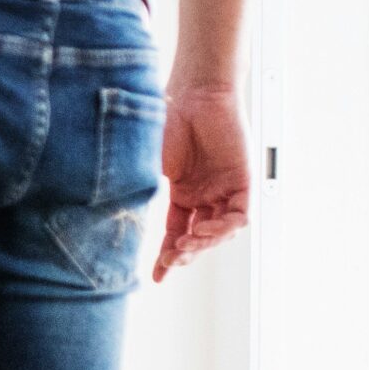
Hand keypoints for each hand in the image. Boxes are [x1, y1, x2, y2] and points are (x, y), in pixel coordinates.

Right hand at [154, 83, 253, 281]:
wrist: (195, 92)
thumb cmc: (169, 119)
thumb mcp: (148, 165)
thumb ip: (143, 193)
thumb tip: (124, 224)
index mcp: (183, 192)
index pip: (176, 233)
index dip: (167, 257)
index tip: (157, 277)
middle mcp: (206, 194)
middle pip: (199, 237)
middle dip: (185, 254)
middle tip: (171, 261)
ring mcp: (225, 188)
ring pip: (221, 231)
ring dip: (203, 243)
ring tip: (186, 246)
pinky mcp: (243, 180)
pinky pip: (239, 215)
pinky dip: (223, 228)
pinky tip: (204, 229)